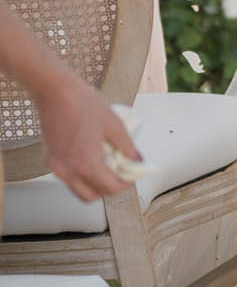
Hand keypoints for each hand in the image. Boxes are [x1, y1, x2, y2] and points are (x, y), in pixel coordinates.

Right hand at [31, 69, 139, 201]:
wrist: (55, 90)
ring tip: (105, 163)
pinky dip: (79, 173)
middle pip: (91, 196)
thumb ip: (127, 146)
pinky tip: (89, 155)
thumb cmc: (82, 103)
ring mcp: (56, 166)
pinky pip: (67, 176)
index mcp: (86, 164)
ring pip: (77, 188)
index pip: (109, 188)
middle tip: (119, 173)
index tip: (132, 176)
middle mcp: (68, 170)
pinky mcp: (49, 159)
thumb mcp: (113, 124)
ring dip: (92, 183)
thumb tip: (136, 159)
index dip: (125, 184)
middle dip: (107, 188)